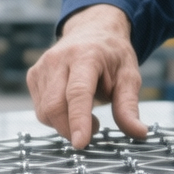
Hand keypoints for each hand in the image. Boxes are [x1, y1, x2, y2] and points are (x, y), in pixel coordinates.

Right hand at [27, 4, 147, 148]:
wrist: (92, 29)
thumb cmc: (112, 55)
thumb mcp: (129, 76)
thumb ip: (129, 106)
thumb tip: (140, 133)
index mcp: (86, 55)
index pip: (78, 92)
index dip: (78, 120)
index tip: (81, 144)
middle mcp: (59, 59)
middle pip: (55, 105)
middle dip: (71, 129)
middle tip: (95, 127)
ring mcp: (42, 66)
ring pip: (45, 111)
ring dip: (64, 124)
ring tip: (86, 113)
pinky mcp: (33, 76)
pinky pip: (40, 109)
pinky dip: (55, 117)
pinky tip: (70, 105)